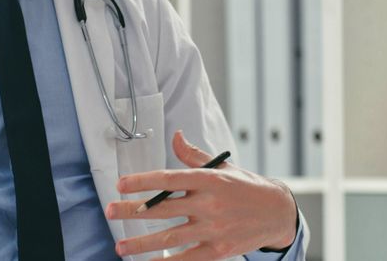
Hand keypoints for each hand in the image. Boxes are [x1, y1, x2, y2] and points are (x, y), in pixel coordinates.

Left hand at [103, 130, 297, 259]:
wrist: (277, 213)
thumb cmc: (246, 187)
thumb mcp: (222, 166)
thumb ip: (194, 156)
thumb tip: (176, 137)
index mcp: (208, 180)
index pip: (168, 179)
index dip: (142, 181)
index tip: (120, 184)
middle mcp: (209, 204)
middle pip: (163, 208)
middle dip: (132, 211)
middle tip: (109, 211)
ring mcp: (214, 228)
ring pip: (170, 237)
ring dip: (142, 242)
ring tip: (120, 246)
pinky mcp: (219, 249)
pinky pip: (186, 258)